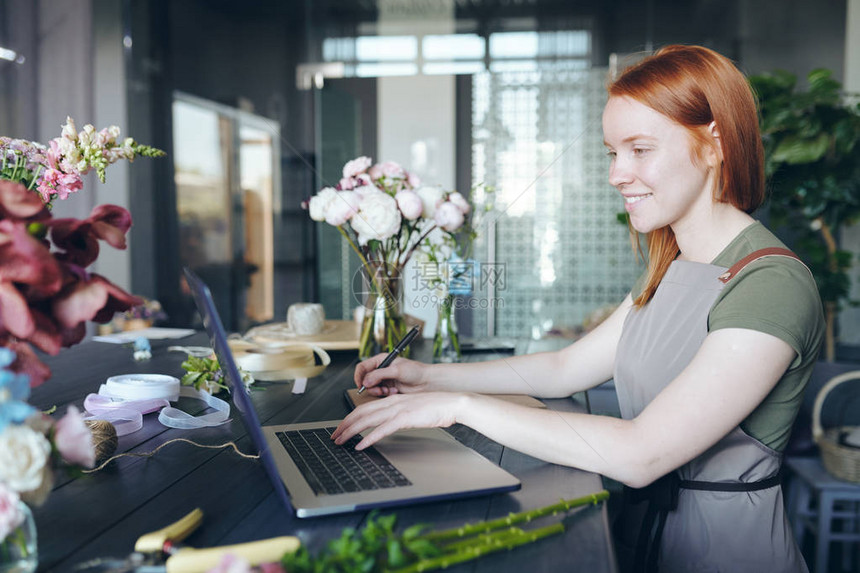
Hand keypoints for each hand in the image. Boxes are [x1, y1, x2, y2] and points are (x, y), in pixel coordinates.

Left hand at [332, 392, 466, 449]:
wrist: (451, 403)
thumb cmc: (436, 407)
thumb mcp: (413, 409)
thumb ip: (399, 415)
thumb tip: (388, 425)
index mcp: (393, 400)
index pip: (365, 408)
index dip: (350, 418)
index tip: (341, 427)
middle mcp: (392, 403)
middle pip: (361, 413)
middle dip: (344, 425)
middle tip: (334, 436)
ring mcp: (397, 410)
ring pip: (367, 420)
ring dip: (351, 432)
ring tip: (340, 441)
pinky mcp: (405, 419)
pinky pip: (382, 430)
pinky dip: (369, 438)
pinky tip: (361, 445)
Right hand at [354, 353, 428, 395]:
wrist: (426, 383)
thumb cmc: (416, 371)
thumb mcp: (397, 370)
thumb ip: (380, 375)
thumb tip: (366, 381)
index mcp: (381, 360)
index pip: (363, 367)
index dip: (359, 376)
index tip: (361, 385)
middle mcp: (381, 370)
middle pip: (365, 379)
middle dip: (371, 386)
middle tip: (379, 389)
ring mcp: (384, 380)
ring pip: (371, 388)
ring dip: (378, 391)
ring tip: (388, 391)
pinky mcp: (388, 389)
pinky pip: (379, 394)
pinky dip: (385, 395)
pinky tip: (394, 392)